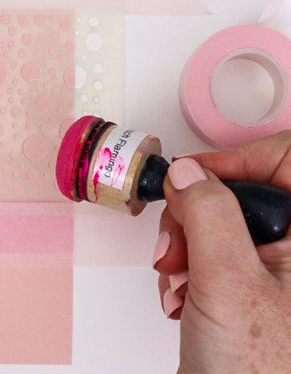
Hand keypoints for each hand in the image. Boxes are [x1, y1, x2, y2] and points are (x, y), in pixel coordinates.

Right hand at [153, 131, 290, 372]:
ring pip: (216, 218)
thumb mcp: (227, 283)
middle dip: (193, 213)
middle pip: (239, 189)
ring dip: (183, 244)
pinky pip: (208, 246)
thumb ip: (208, 215)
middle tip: (175, 241)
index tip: (194, 178)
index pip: (285, 160)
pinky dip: (186, 263)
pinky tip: (183, 295)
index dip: (237, 160)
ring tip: (178, 280)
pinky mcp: (244, 279)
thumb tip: (186, 172)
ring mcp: (271, 265)